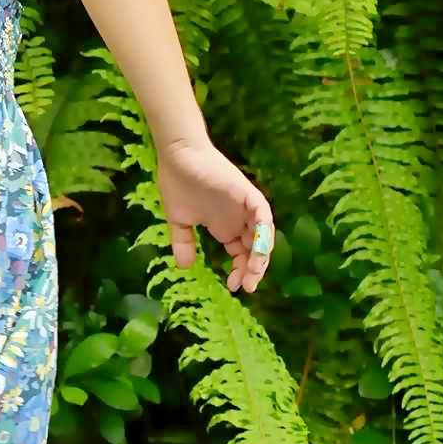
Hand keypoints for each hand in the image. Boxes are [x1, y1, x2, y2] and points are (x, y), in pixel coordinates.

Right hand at [156, 136, 273, 294]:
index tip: (233, 287)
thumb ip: (183, 243)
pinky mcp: (247, 194)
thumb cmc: (177, 183)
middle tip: (247, 287)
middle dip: (253, 269)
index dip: (241, 271)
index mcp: (225, 226)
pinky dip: (265, 233)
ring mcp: (245, 206)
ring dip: (261, 256)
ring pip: (263, 236)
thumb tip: (184, 267)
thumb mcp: (179, 221)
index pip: (241, 254)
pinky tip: (259, 249)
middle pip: (255, 249)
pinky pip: (263, 215)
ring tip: (254, 273)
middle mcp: (239, 218)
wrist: (177, 156)